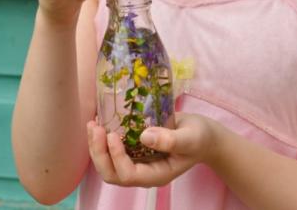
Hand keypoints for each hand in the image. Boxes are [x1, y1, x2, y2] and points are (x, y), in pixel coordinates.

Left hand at [87, 113, 219, 186]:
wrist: (203, 135)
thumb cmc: (200, 137)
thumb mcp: (191, 137)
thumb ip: (172, 139)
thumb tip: (144, 136)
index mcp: (158, 174)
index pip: (129, 175)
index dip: (116, 157)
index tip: (112, 134)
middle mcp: (144, 173)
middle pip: (112, 174)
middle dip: (99, 153)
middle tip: (95, 128)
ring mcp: (139, 163)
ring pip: (109, 165)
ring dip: (97, 147)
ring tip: (93, 124)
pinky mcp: (135, 151)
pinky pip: (113, 152)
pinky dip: (103, 140)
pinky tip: (100, 122)